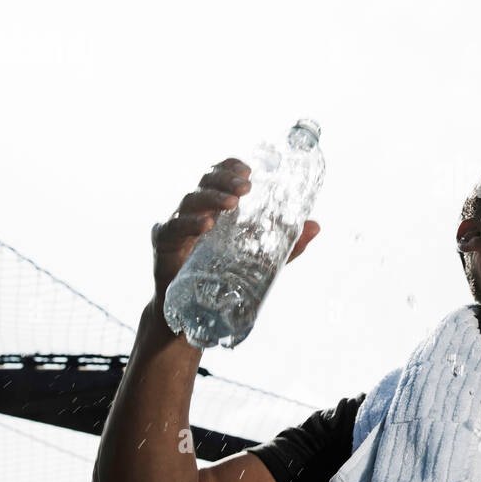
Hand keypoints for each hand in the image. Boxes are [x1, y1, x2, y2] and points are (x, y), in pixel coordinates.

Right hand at [151, 157, 320, 304]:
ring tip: (232, 203)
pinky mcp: (164, 245)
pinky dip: (190, 224)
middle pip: (205, 183)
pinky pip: (174, 229)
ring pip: (190, 201)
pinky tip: (206, 225)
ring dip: (212, 198)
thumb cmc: (222, 277)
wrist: (191, 313)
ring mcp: (176, 226)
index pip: (218, 177)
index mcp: (213, 208)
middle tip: (247, 187)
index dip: (230, 168)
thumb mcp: (260, 260)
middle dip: (225, 180)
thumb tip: (316, 226)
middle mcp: (193, 212)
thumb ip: (286, 244)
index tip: (248, 168)